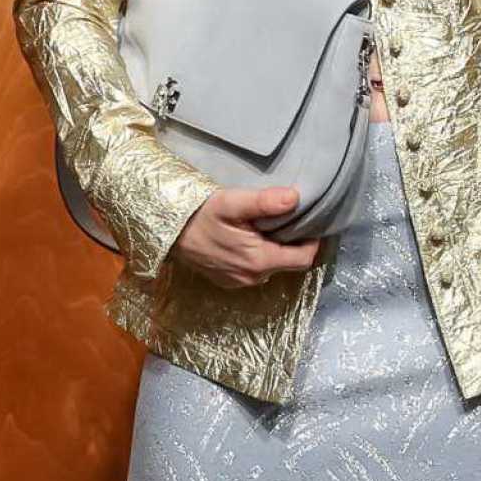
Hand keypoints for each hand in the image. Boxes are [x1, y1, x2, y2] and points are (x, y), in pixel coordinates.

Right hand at [174, 184, 322, 286]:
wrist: (166, 233)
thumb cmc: (198, 216)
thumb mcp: (231, 203)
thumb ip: (264, 202)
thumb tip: (295, 198)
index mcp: (260, 260)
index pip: (304, 258)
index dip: (313, 241)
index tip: (311, 222)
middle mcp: (254, 277)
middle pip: (290, 263)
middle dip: (295, 243)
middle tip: (291, 219)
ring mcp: (240, 282)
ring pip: (273, 267)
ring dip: (276, 249)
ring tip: (270, 226)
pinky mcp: (229, 282)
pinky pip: (256, 271)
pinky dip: (260, 256)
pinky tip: (250, 238)